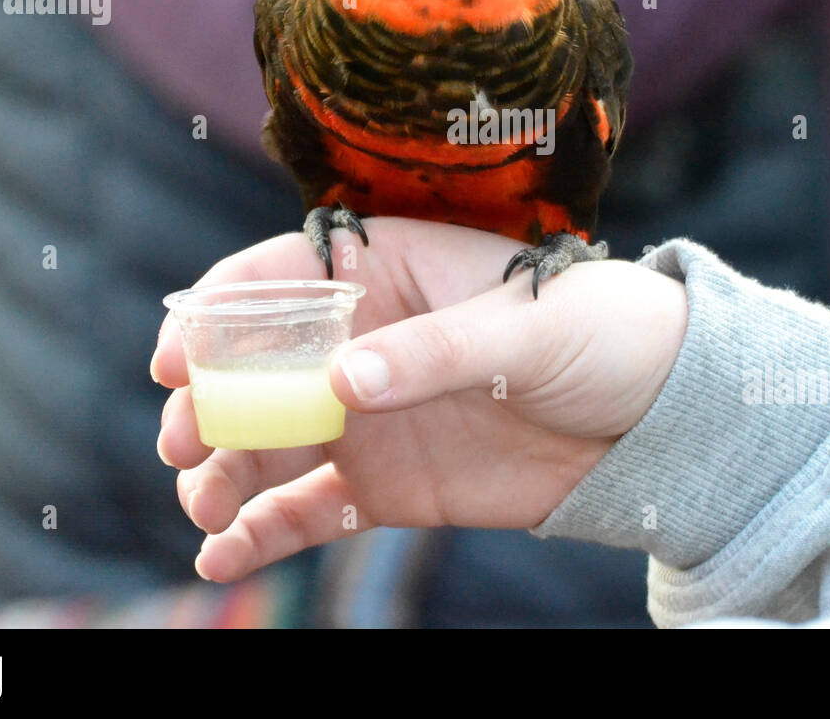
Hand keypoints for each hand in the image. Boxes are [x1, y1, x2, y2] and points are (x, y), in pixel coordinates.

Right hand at [151, 218, 687, 581]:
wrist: (656, 417)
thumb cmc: (599, 331)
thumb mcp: (524, 329)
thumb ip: (433, 353)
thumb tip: (342, 388)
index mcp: (386, 270)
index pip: (280, 279)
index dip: (217, 314)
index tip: (173, 357)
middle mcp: (361, 342)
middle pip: (255, 369)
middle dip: (208, 404)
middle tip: (182, 441)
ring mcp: (368, 417)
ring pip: (268, 445)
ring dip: (221, 473)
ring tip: (203, 506)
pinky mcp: (386, 484)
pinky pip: (308, 509)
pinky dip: (262, 534)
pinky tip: (223, 558)